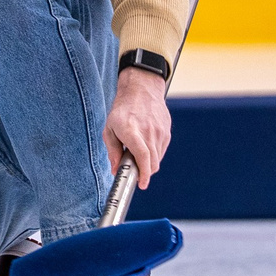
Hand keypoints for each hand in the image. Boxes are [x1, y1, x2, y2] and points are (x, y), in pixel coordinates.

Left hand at [103, 65, 172, 189]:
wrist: (142, 90)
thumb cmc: (122, 110)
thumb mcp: (109, 129)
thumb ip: (112, 151)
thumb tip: (115, 169)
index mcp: (131, 131)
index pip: (142, 156)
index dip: (144, 173)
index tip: (142, 184)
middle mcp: (148, 132)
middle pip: (152, 162)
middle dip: (145, 173)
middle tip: (134, 171)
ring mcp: (160, 131)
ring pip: (157, 158)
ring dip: (148, 163)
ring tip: (137, 152)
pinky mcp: (167, 131)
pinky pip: (162, 150)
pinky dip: (154, 154)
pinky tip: (146, 145)